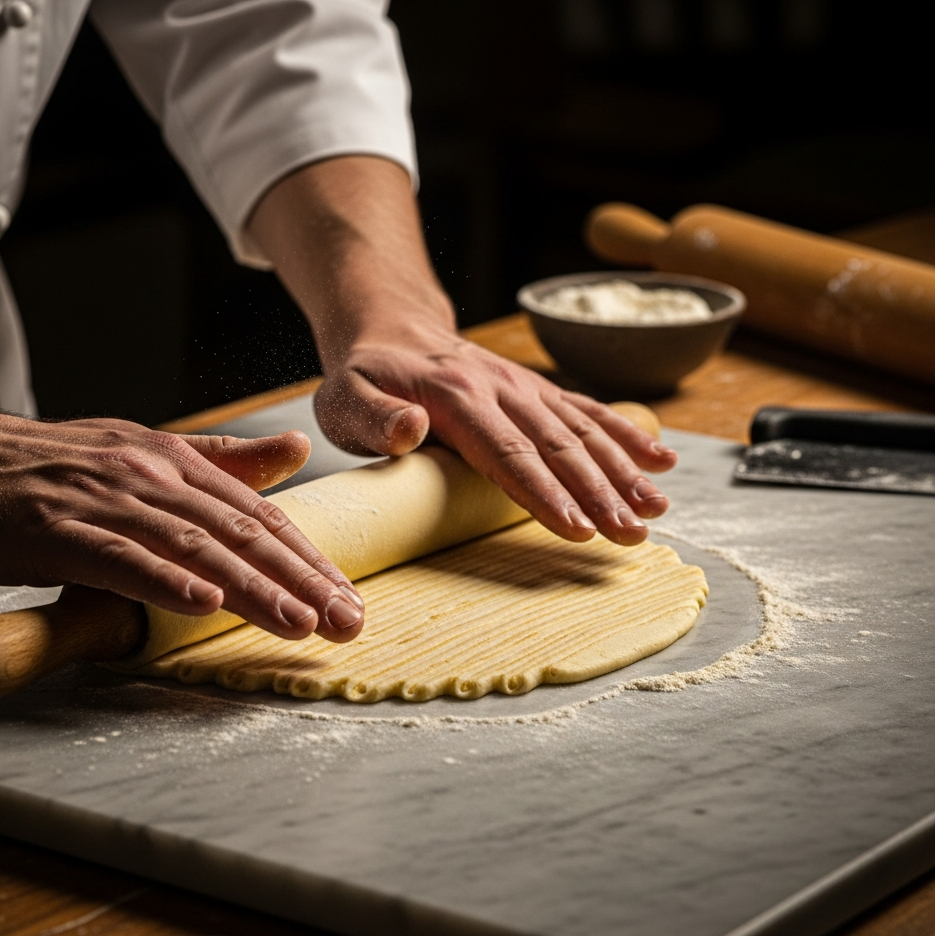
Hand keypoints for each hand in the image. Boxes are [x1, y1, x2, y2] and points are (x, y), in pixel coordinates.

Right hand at [0, 378, 363, 642]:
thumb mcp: (146, 452)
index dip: (308, 557)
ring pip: (194, 547)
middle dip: (300, 579)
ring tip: (299, 622)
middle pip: (240, 533)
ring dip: (251, 587)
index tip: (347, 596)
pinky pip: (119, 558)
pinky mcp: (59, 530)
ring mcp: (106, 502)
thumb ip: (224, 460)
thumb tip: (296, 452)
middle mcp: (152, 477)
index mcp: (176, 462)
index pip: (259, 516)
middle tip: (348, 620)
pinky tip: (202, 603)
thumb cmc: (53, 466)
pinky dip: (163, 580)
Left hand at [314, 324, 676, 545]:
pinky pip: (588, 410)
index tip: (578, 528)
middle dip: (600, 493)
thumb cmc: (366, 377)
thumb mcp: (346, 397)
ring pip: (583, 430)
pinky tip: (661, 462)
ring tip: (656, 511)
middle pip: (558, 446)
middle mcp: (501, 389)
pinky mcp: (537, 391)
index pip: (507, 452)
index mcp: (456, 397)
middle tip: (632, 535)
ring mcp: (525, 388)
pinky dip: (626, 435)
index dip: (545, 493)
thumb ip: (375, 417)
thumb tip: (412, 429)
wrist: (391, 328)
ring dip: (622, 471)